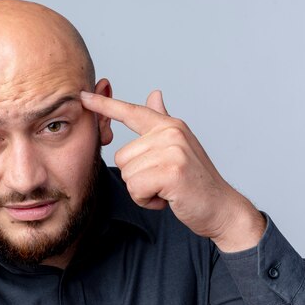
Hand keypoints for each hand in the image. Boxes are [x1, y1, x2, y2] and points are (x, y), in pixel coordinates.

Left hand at [80, 90, 264, 251]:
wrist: (221, 209)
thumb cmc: (195, 181)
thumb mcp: (178, 147)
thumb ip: (161, 122)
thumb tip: (154, 95)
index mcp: (170, 125)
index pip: (132, 112)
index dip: (104, 105)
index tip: (82, 95)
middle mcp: (171, 133)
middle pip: (121, 157)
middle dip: (137, 178)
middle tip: (164, 182)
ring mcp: (172, 151)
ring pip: (127, 175)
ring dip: (142, 191)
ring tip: (167, 189)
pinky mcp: (172, 172)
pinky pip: (136, 188)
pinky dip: (147, 200)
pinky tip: (167, 199)